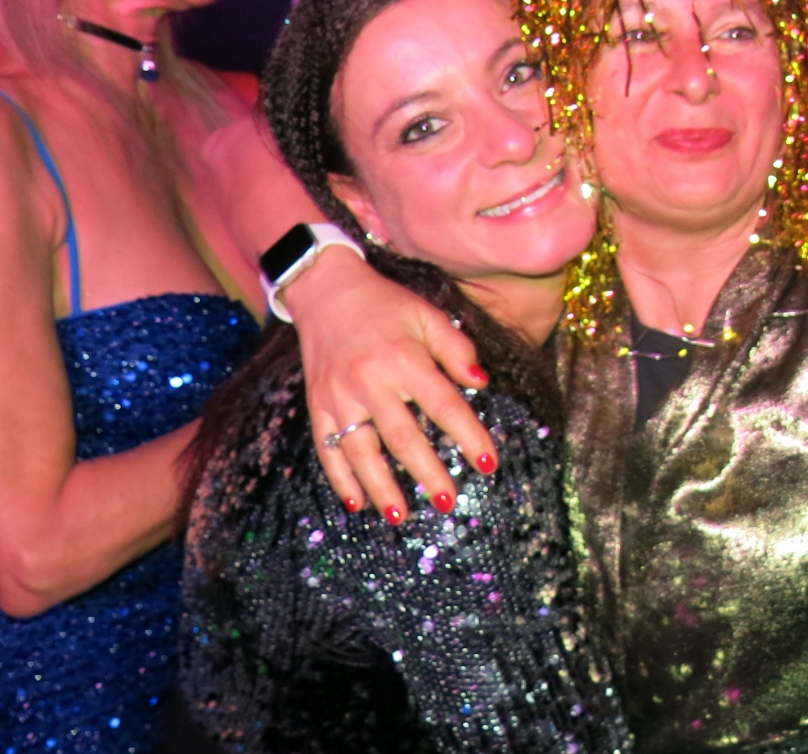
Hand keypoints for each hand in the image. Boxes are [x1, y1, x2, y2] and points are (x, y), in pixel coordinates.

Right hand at [282, 248, 495, 520]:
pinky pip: (327, 448)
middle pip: (402, 436)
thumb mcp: (427, 314)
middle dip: (427, 472)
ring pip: (361, 450)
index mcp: (403, 358)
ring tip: (401, 516)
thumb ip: (457, 349)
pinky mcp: (318, 405)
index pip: (444, 405)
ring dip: (381, 486)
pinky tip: (355, 503)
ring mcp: (339, 396)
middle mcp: (370, 381)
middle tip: (448, 502)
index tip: (488, 465)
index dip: (469, 436)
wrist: (325, 291)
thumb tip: (482, 383)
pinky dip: (340, 478)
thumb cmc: (386, 305)